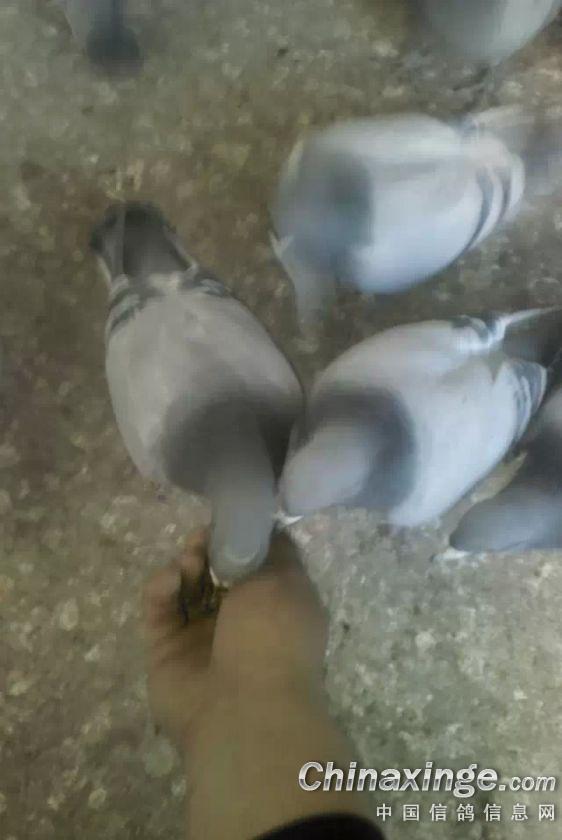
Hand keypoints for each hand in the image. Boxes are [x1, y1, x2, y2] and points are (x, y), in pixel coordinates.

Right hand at [143, 529, 327, 744]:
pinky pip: (159, 610)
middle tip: (202, 539)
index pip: (256, 563)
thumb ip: (274, 549)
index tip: (230, 519)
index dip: (242, 537)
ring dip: (185, 565)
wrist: (243, 710)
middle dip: (208, 549)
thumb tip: (269, 527)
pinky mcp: (165, 650)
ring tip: (190, 563)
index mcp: (276, 606)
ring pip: (186, 588)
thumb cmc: (273, 636)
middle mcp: (240, 621)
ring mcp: (201, 637)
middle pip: (216, 572)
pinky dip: (161, 588)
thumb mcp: (286, 579)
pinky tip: (170, 580)